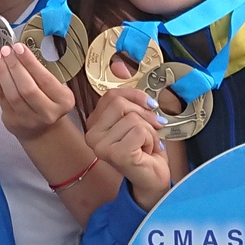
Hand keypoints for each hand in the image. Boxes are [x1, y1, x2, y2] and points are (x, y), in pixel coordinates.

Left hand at [0, 44, 76, 141]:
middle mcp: (48, 113)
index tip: (19, 47)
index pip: (45, 79)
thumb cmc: (48, 101)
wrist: (42, 129)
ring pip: (13, 94)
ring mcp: (29, 119)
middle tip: (6, 50)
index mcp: (63, 101)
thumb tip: (19, 51)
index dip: (30, 62)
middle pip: (27, 88)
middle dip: (14, 66)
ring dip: (2, 72)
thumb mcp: (55, 88)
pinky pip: (1, 98)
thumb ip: (41, 73)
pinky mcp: (12, 121)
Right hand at [85, 88, 171, 210]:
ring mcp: (100, 146)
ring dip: (149, 131)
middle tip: (152, 130)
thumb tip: (119, 65)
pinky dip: (151, 140)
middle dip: (144, 115)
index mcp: (94, 124)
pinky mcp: (115, 154)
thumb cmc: (145, 150)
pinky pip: (139, 130)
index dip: (135, 96)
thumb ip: (128, 98)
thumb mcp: (136, 119)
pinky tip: (146, 152)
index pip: (112, 95)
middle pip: (120, 103)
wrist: (153, 179)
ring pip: (132, 117)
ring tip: (147, 145)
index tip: (150, 107)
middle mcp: (91, 135)